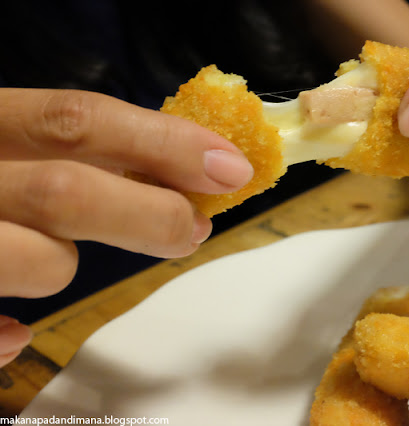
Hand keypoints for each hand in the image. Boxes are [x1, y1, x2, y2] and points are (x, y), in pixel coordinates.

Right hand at [0, 88, 253, 363]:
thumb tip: (185, 171)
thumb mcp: (11, 143)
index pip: (79, 120)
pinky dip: (3, 333)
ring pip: (37, 262)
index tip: (230, 167)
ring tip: (58, 259)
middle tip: (191, 228)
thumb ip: (80, 150)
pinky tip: (11, 331)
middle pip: (68, 191)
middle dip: (150, 214)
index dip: (162, 143)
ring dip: (64, 266)